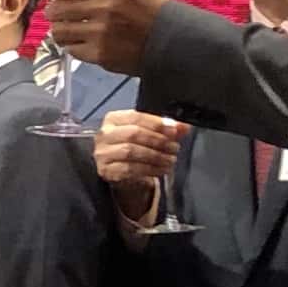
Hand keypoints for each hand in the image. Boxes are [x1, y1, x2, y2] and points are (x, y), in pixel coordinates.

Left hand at [36, 0, 166, 73]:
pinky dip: (71, 45)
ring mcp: (101, 33)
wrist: (171, 41)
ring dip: (59, 29)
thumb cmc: (149, 11)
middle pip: (58, 8)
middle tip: (54, 13)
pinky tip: (80, 42)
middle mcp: (105, 7)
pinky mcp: (100, 54)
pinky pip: (71, 49)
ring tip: (66, 28)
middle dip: (52, 11)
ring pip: (60, 31)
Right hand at [94, 109, 187, 225]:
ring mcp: (103, 153)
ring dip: (155, 156)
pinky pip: (129, 169)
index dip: (157, 123)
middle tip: (174, 147)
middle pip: (133, 133)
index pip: (136, 116)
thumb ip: (166, 129)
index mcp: (114, 119)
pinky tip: (161, 169)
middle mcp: (105, 134)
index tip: (174, 131)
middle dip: (158, 140)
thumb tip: (184, 126)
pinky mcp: (106, 170)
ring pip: (131, 152)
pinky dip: (149, 169)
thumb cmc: (134, 146)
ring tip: (170, 159)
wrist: (119, 169)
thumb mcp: (149, 134)